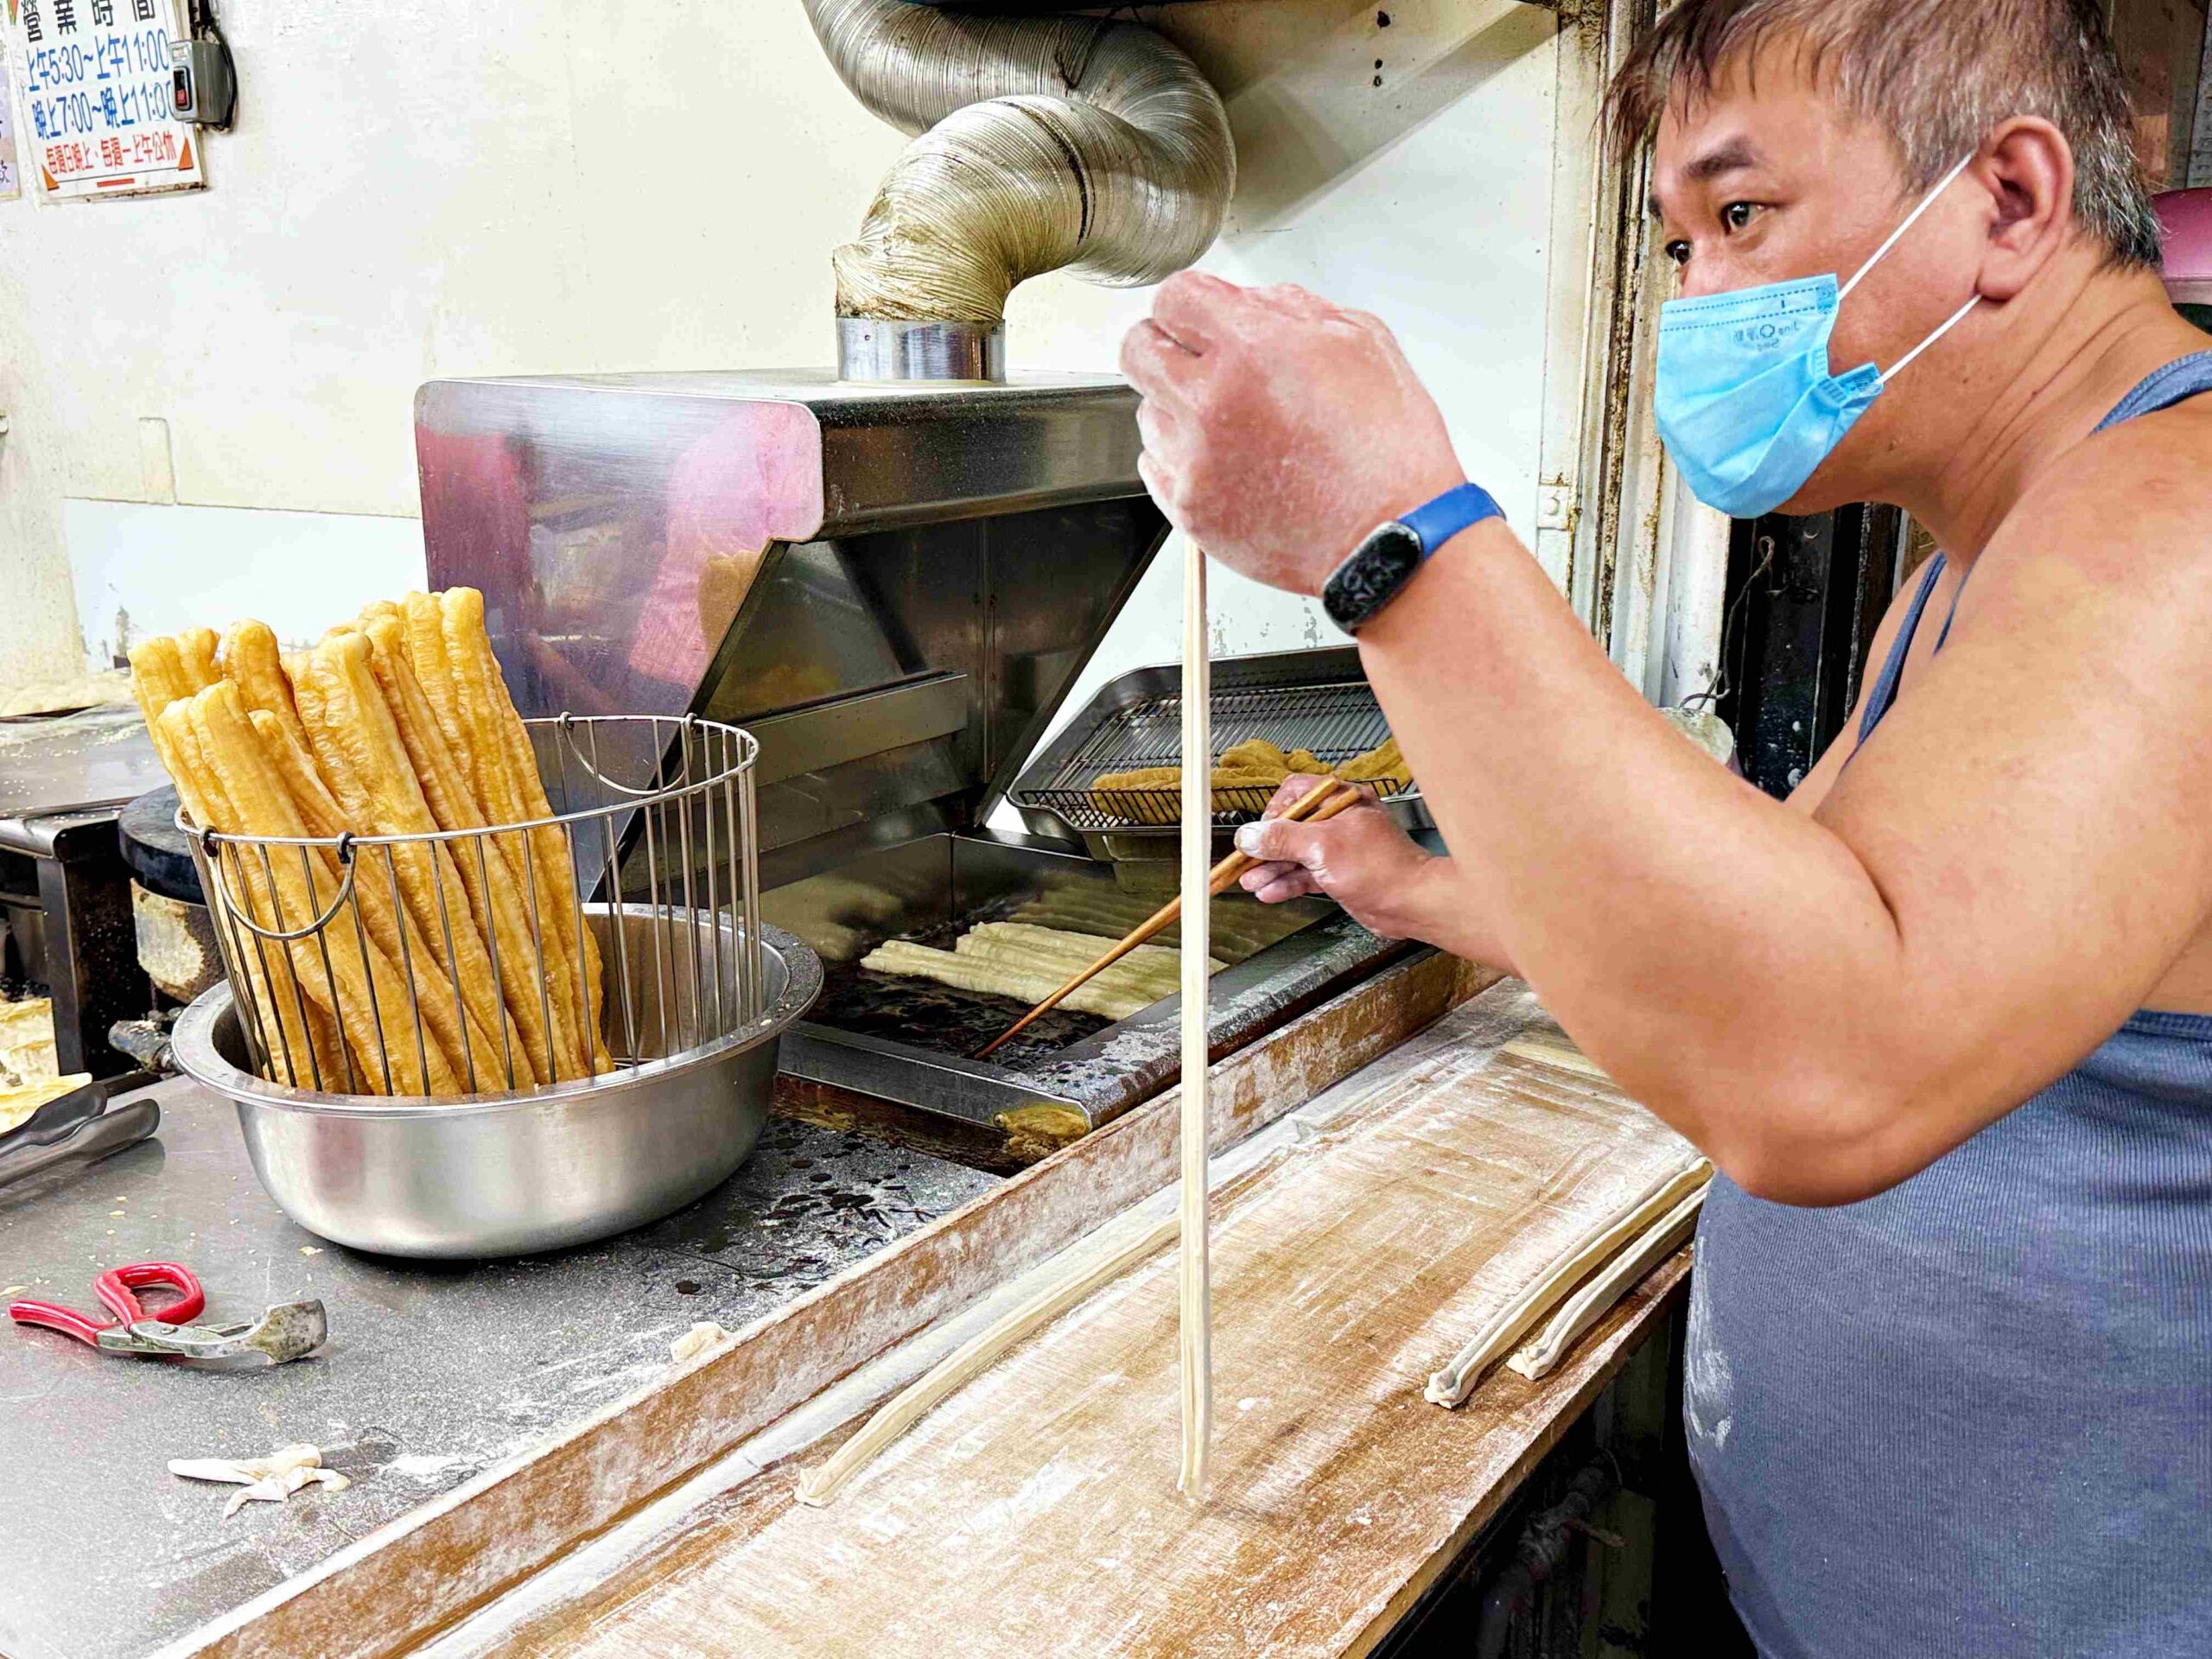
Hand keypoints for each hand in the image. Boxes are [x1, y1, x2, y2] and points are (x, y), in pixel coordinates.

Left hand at [1119, 273, 1466, 594]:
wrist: (1391, 537)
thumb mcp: (1361, 342)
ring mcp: (1193, 460)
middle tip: (1197, 360)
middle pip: (1137, 349)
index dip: (1191, 303)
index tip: (1201, 316)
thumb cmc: (1387, 450)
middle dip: (1164, 345)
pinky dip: (1180, 457)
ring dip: (1176, 406)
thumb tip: (1248, 301)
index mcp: (1251, 349)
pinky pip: (1155, 465)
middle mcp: (1210, 402)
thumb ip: (1292, 307)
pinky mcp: (1189, 508)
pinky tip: (1227, 461)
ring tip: (1232, 424)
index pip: (1173, 297)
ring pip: (1146, 410)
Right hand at [1232, 774, 1446, 941]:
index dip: (1272, 813)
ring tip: (1250, 881)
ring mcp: (1339, 848)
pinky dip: (1287, 883)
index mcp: (1341, 799)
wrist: (1413, 903)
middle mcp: (1339, 820)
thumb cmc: (1382, 867)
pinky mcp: (1339, 872)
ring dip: (1272, 869)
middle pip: (1291, 827)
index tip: (1256, 833)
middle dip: (1266, 847)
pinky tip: (1269, 892)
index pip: (1295, 794)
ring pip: (1296, 854)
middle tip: (1244, 861)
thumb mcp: (1323, 847)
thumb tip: (1251, 835)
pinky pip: (1305, 874)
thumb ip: (1283, 839)